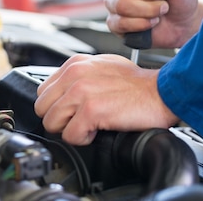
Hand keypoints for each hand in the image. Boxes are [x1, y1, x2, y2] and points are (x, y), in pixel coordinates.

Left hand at [34, 53, 177, 144]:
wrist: (160, 91)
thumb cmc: (137, 82)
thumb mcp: (103, 66)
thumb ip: (81, 74)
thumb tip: (64, 91)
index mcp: (76, 63)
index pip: (43, 91)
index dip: (57, 105)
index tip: (72, 110)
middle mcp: (75, 74)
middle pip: (43, 108)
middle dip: (60, 119)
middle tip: (81, 119)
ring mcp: (81, 91)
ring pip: (51, 123)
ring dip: (71, 129)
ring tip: (91, 124)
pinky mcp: (90, 110)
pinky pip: (70, 136)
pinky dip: (84, 139)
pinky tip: (99, 129)